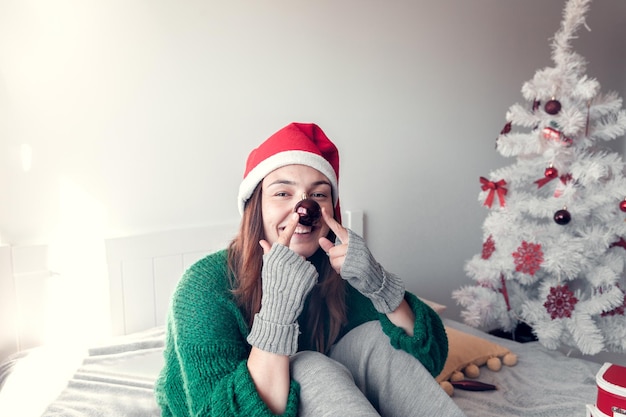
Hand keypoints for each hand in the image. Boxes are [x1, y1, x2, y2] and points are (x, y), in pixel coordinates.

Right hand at [247, 211, 318, 355]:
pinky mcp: (310, 273)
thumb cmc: (272, 288)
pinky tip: (299, 284)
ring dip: (300, 270)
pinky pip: (310, 271)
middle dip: (293, 263)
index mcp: (278, 256)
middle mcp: (289, 258)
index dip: (291, 226)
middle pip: (295, 255)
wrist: (280, 306)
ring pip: (303, 263)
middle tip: (286, 276)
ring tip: (291, 282)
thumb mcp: (268, 269)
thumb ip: (268, 253)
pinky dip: (307, 276)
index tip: (296, 215)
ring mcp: (300, 265)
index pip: (285, 237)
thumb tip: (262, 241)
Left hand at [319, 207, 404, 313]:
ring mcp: (354, 253)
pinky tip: (349, 270)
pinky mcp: (354, 262)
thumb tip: (322, 240)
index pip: (338, 228)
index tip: (323, 210)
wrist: (373, 276)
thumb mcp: (345, 254)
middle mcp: (353, 244)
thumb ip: (333, 247)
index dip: (329, 219)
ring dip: (338, 266)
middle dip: (335, 259)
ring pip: (334, 259)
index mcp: (351, 240)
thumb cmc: (360, 265)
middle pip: (333, 250)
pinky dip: (341, 271)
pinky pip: (339, 266)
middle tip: (344, 262)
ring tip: (347, 267)